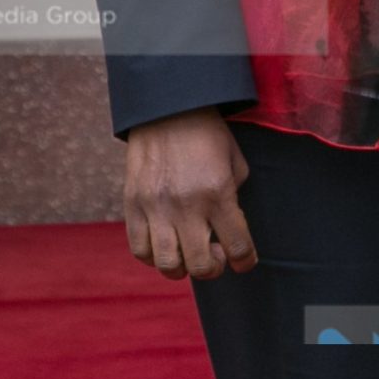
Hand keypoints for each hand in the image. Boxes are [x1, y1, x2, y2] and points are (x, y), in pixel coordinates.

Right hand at [121, 108, 256, 278]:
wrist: (168, 109)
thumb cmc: (207, 135)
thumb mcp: (234, 162)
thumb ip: (233, 198)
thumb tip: (228, 229)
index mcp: (218, 193)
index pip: (237, 245)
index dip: (245, 261)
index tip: (245, 262)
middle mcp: (186, 205)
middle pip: (200, 265)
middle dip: (213, 269)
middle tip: (215, 256)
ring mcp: (156, 208)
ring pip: (167, 265)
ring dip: (182, 268)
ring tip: (189, 254)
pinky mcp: (132, 206)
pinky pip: (140, 250)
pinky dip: (154, 257)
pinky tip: (166, 245)